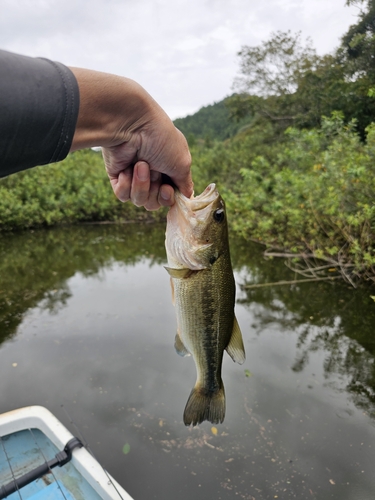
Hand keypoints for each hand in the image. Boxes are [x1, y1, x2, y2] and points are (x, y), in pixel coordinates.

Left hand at [69, 68, 192, 209]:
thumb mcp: (182, 163)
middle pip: (154, 203)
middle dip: (155, 192)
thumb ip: (185, 184)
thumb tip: (188, 196)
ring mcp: (134, 176)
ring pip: (139, 201)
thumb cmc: (161, 140)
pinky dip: (126, 184)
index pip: (170, 196)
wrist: (132, 125)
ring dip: (141, 185)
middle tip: (155, 173)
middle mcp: (153, 174)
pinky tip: (126, 169)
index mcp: (169, 169)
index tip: (167, 188)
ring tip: (140, 165)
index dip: (168, 198)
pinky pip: (123, 196)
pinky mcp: (117, 177)